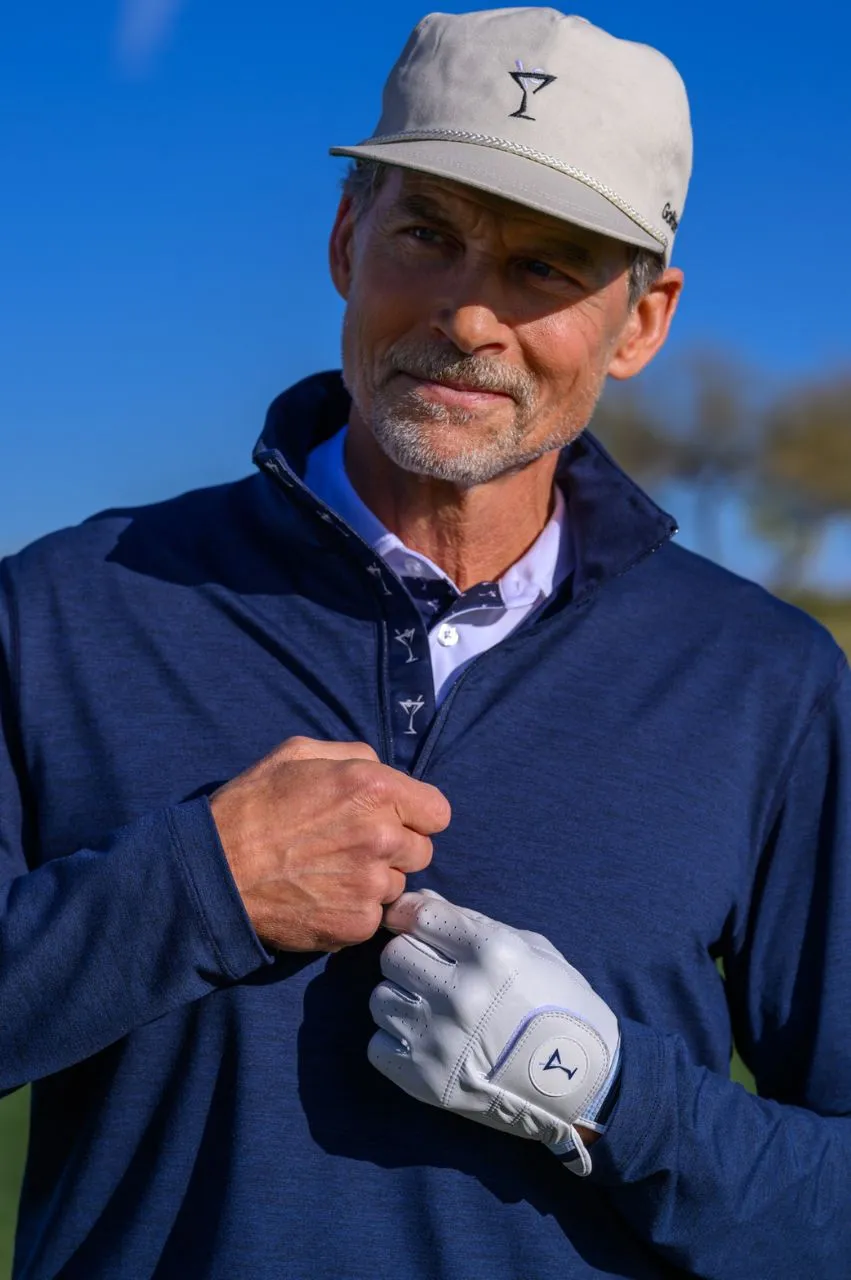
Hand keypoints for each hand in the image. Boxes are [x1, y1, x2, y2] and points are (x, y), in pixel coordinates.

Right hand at [210, 738, 450, 951]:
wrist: (215, 872)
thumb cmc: (252, 806)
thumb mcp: (298, 754)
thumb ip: (354, 755)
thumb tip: (382, 769)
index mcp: (374, 788)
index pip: (437, 811)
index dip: (414, 815)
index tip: (392, 819)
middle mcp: (382, 836)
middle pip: (421, 850)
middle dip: (393, 848)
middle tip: (350, 845)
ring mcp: (371, 885)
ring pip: (396, 884)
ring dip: (372, 880)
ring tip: (328, 871)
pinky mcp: (357, 924)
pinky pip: (374, 915)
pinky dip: (353, 909)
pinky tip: (320, 895)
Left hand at [368, 891, 619, 1175]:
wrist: (582, 1085)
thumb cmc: (559, 1005)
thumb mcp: (529, 949)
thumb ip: (470, 922)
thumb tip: (419, 902)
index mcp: (491, 953)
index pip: (419, 915)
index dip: (410, 914)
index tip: (409, 921)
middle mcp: (460, 993)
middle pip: (393, 955)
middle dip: (408, 957)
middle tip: (430, 972)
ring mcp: (439, 1038)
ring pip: (379, 998)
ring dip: (401, 999)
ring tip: (430, 1010)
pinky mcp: (423, 1079)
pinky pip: (377, 1046)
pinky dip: (397, 1042)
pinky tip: (427, 1041)